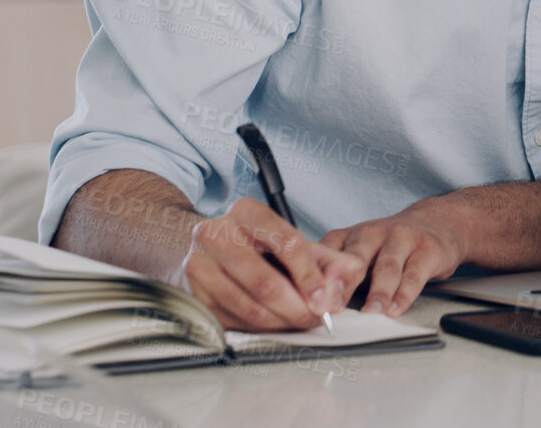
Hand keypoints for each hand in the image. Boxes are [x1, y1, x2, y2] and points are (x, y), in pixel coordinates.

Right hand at [177, 198, 365, 331]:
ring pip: (248, 306)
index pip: (287, 243)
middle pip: (265, 281)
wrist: (207, 249)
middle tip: (315, 317)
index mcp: (246, 212)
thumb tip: (346, 277)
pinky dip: (262, 328)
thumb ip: (328, 258)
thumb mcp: (294, 240)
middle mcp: (216, 234)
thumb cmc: (257, 244)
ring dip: (281, 321)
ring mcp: (198, 265)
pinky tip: (276, 322)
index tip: (325, 299)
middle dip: (297, 306)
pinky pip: (234, 321)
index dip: (310, 276)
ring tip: (300, 321)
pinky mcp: (194, 295)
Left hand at [321, 199, 467, 316]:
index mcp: (350, 235)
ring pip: (386, 267)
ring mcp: (401, 238)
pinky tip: (396, 308)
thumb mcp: (360, 251)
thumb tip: (313, 305)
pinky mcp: (427, 250)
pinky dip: (404, 295)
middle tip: (334, 306)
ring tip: (371, 312)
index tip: (311, 300)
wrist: (437, 223)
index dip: (317, 276)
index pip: (328, 253)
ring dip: (378, 293)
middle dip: (342, 283)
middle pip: (355, 258)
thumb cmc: (391, 245)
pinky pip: (413, 275)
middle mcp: (373, 233)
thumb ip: (339, 273)